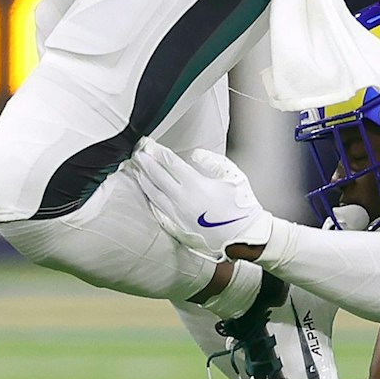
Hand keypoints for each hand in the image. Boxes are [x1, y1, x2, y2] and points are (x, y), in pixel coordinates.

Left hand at [125, 138, 279, 259]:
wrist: (243, 233)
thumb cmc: (241, 204)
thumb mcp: (233, 176)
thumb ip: (213, 161)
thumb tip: (194, 154)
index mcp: (196, 184)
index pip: (171, 164)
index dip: (159, 153)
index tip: (151, 145)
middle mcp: (182, 198)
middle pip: (158, 177)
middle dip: (147, 163)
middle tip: (138, 153)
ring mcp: (178, 212)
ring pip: (154, 193)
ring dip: (144, 180)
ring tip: (136, 170)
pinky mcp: (178, 222)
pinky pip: (159, 207)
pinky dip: (150, 196)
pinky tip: (147, 190)